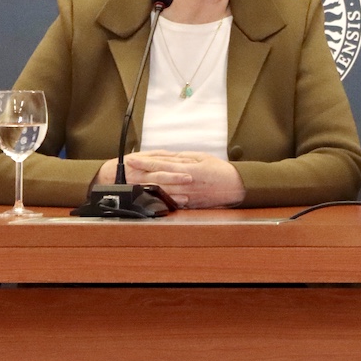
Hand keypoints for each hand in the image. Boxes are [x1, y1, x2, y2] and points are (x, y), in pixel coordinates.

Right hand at [92, 156, 196, 193]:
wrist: (108, 176)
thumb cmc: (129, 164)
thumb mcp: (142, 155)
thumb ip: (159, 156)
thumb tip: (177, 155)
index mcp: (144, 163)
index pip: (162, 162)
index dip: (177, 163)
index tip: (191, 163)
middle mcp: (141, 175)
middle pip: (160, 176)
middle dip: (175, 178)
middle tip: (190, 178)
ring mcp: (140, 186)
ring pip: (157, 190)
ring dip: (172, 194)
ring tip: (186, 196)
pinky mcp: (139, 196)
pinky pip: (152, 200)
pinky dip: (164, 202)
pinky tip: (174, 204)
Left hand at [123, 152, 244, 208]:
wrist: (234, 187)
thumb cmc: (220, 171)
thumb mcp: (202, 158)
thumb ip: (183, 158)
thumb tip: (167, 156)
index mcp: (187, 170)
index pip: (161, 165)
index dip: (145, 162)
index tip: (132, 160)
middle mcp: (184, 184)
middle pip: (157, 179)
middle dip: (140, 174)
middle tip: (125, 171)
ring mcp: (185, 195)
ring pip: (160, 191)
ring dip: (145, 187)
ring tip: (131, 183)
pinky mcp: (187, 204)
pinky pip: (169, 201)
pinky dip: (157, 198)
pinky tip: (148, 196)